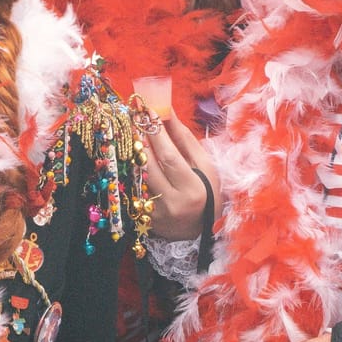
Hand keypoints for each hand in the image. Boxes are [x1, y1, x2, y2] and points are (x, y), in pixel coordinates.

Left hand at [146, 114, 220, 240]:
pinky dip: (134, 170)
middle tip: (135, 118)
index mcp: (192, 189)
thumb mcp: (204, 165)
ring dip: (133, 152)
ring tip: (134, 133)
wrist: (202, 230)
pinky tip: (135, 157)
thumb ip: (184, 139)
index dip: (157, 133)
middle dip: (140, 138)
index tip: (149, 112)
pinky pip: (135, 188)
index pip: (169, 157)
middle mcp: (172, 202)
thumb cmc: (208, 192)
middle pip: (148, 165)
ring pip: (137, 176)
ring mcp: (156, 213)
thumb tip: (168, 112)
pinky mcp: (145, 218)